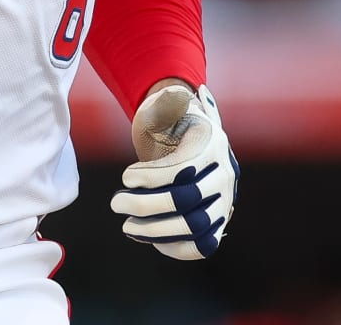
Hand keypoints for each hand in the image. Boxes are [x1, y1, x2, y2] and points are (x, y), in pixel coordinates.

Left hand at [109, 82, 237, 259]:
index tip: (125, 176)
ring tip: (127, 226)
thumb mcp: (165, 108)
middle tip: (115, 203)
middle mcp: (224, 175)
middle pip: (186, 200)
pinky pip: (202, 246)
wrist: (190, 142)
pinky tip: (149, 238)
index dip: (151, 177)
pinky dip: (176, 247)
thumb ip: (167, 103)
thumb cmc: (170, 124)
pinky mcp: (218, 225)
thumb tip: (174, 93)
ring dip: (156, 230)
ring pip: (195, 226)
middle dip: (146, 205)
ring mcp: (224, 202)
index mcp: (212, 144)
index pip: (183, 169)